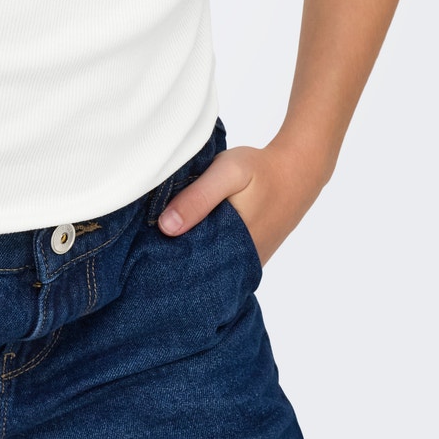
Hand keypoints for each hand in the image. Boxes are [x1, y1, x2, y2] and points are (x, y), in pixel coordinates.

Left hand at [156, 141, 324, 267]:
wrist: (297, 171)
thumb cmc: (259, 170)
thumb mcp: (227, 173)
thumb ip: (198, 198)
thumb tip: (166, 227)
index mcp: (231, 247)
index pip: (188, 266)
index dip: (163, 259)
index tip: (140, 249)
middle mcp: (240, 263)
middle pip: (197, 268)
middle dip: (172, 258)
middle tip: (145, 245)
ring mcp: (247, 261)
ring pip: (208, 264)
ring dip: (188, 253)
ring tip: (160, 241)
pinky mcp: (250, 255)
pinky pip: (221, 259)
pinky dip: (205, 249)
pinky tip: (188, 235)